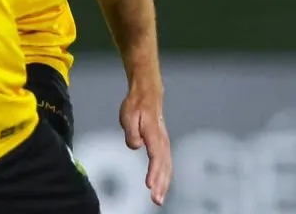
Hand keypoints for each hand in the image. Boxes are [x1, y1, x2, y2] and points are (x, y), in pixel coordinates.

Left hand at [119, 84, 171, 205]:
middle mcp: (162, 140)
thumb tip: (136, 145)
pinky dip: (165, 177)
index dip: (153, 172)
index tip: (150, 185)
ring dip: (164, 184)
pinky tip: (162, 187)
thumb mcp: (128, 115)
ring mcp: (164, 143)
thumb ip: (132, 132)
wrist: (148, 94)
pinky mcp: (163, 145)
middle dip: (161, 184)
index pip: (155, 156)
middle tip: (157, 200)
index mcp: (154, 133)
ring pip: (167, 166)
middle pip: (164, 165)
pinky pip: (166, 164)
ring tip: (159, 199)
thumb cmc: (137, 105)